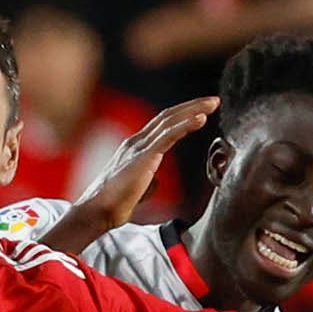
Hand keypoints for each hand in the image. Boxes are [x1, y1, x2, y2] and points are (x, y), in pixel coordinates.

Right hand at [70, 97, 218, 231]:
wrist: (99, 210)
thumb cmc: (116, 202)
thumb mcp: (137, 186)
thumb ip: (148, 178)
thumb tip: (156, 179)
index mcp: (136, 147)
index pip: (162, 123)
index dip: (183, 114)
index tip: (202, 110)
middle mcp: (137, 141)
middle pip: (168, 116)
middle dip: (192, 106)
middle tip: (213, 100)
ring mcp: (139, 146)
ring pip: (170, 121)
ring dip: (193, 110)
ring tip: (212, 104)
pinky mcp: (144, 156)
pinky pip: (168, 136)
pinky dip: (186, 125)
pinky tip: (200, 119)